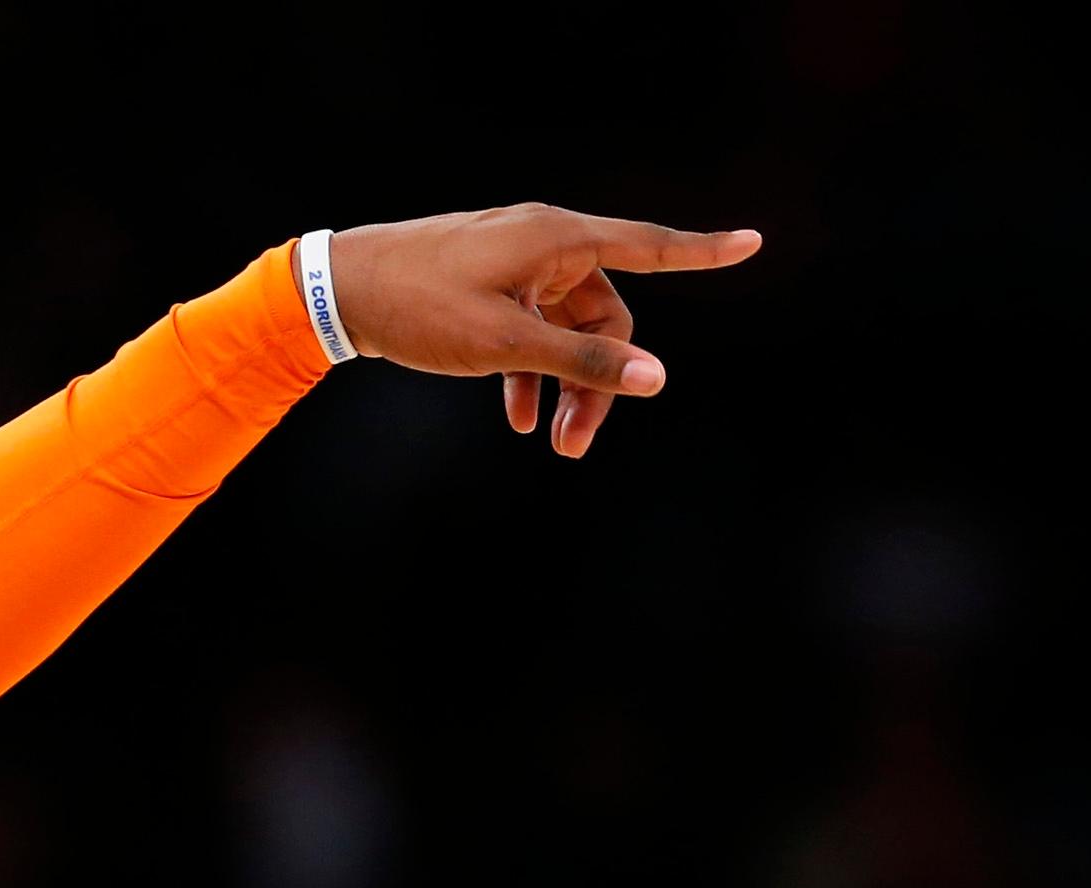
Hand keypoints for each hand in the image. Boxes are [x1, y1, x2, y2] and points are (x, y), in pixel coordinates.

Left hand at [329, 204, 760, 458]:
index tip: (753, 243)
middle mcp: (544, 242)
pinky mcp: (488, 285)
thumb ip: (582, 361)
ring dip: (563, 384)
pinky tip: (518, 418)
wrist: (338, 289)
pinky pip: (530, 329)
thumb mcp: (505, 343)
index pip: (650, 247)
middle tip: (576, 445)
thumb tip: (653, 378)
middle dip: (599, 377)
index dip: (703, 252)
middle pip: (604, 314)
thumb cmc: (419, 306)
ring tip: (552, 444)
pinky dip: (529, 371)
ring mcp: (514, 264)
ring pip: (565, 330)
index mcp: (559, 238)